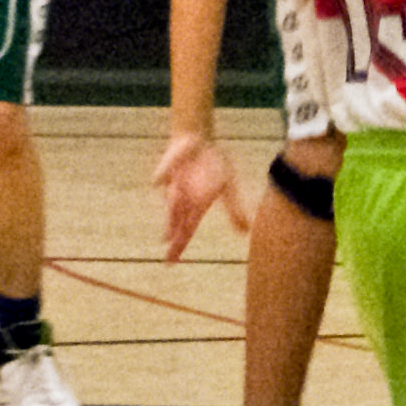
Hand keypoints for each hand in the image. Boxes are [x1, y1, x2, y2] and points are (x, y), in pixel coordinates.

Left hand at [153, 131, 253, 262]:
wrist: (198, 142)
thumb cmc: (211, 166)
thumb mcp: (227, 187)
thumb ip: (234, 209)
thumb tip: (246, 232)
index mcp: (195, 207)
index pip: (185, 230)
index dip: (179, 246)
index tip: (172, 263)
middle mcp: (181, 200)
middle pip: (175, 223)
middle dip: (174, 239)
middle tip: (168, 259)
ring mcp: (171, 186)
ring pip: (172, 202)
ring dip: (173, 212)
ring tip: (168, 233)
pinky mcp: (165, 170)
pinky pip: (163, 175)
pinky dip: (162, 178)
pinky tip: (159, 183)